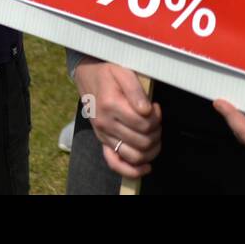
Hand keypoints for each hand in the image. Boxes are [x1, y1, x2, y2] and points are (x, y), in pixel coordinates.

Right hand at [73, 57, 161, 178]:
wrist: (87, 75)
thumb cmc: (108, 72)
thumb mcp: (123, 72)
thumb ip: (136, 90)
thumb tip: (147, 111)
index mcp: (111, 105)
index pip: (144, 124)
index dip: (157, 118)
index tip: (155, 106)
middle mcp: (105, 124)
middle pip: (142, 142)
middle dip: (156, 132)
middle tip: (156, 119)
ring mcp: (103, 135)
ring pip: (135, 156)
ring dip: (151, 149)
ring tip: (152, 134)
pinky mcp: (102, 141)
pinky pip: (115, 164)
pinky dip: (132, 171)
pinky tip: (146, 167)